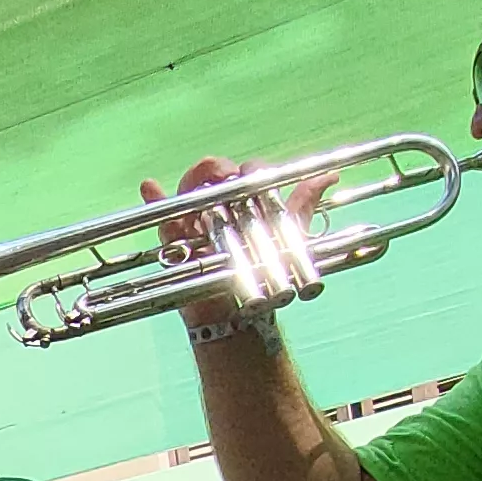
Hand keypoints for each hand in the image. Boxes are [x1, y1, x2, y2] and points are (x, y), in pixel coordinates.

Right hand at [151, 162, 334, 317]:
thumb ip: (303, 204)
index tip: (257, 183)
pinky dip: (154, 198)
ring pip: (189, 189)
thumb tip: (330, 176)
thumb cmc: (268, 269)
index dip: (251, 172)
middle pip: (214, 173)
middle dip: (219, 172)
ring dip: (193, 183)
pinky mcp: (176, 237)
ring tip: (200, 188)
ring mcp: (197, 218)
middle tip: (227, 184)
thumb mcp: (291, 235)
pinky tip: (151, 186)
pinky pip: (161, 215)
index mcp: (249, 199)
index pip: (247, 171)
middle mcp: (222, 204)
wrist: (247, 309)